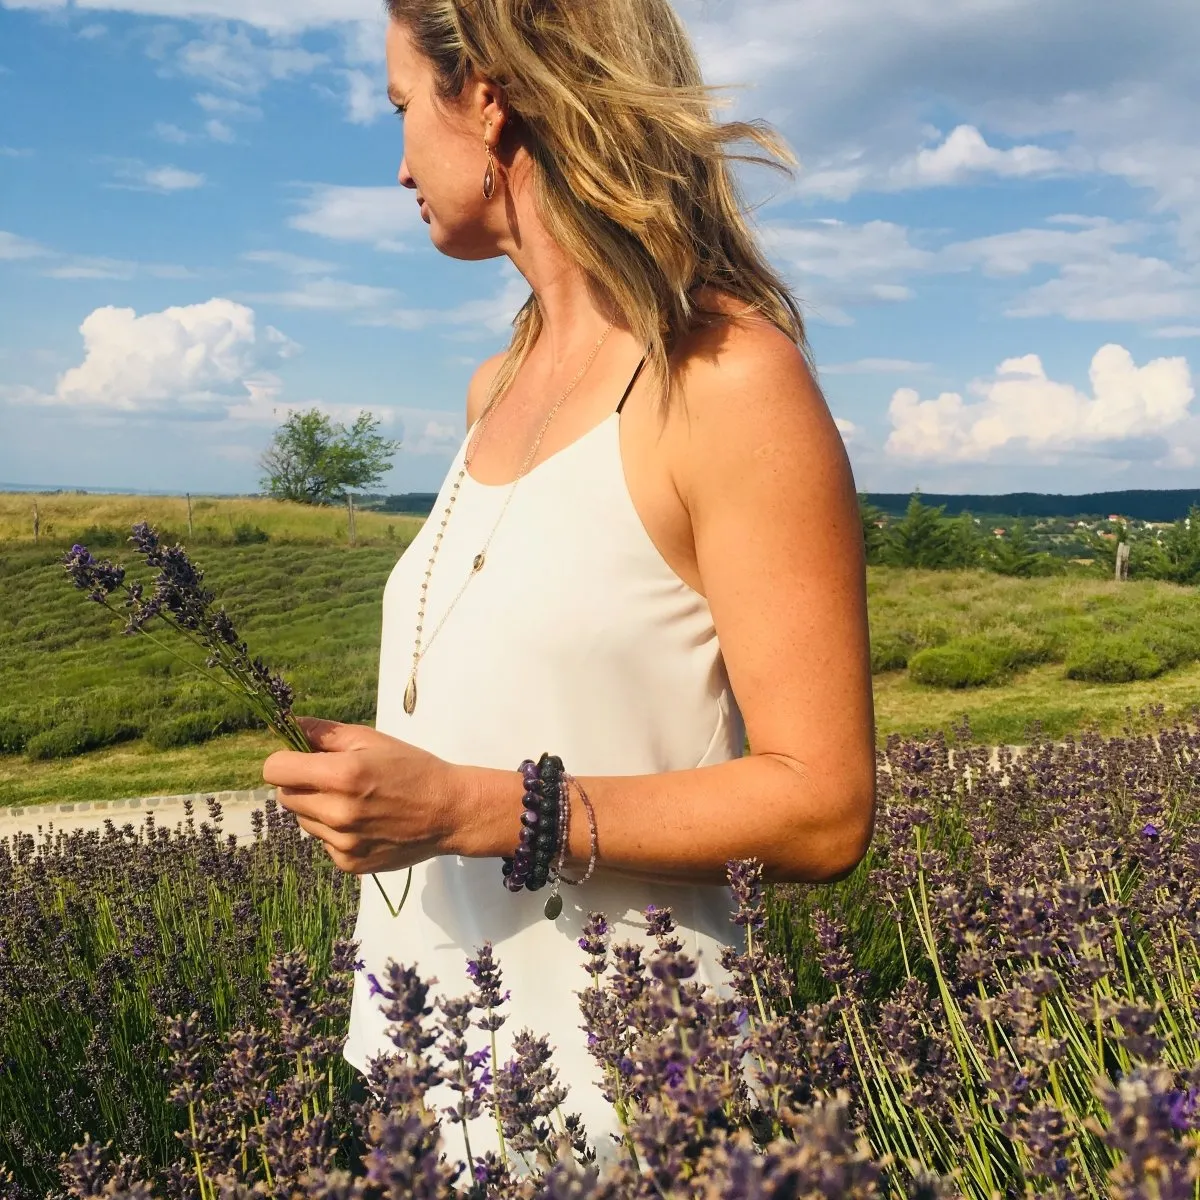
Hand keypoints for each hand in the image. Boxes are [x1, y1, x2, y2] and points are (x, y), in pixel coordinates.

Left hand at [262, 716, 459, 874]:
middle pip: (285, 797)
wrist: (449, 812)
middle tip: (333, 779)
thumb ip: (325, 733)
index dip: (286, 760)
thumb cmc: (413, 768)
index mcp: (341, 775)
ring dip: (318, 809)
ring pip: (303, 821)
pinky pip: (323, 843)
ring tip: (354, 802)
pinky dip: (335, 832)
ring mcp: (341, 843)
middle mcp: (336, 812)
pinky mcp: (349, 863)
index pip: (275, 769)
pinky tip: (364, 823)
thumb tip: (289, 724)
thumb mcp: (372, 740)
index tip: (301, 759)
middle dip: (301, 784)